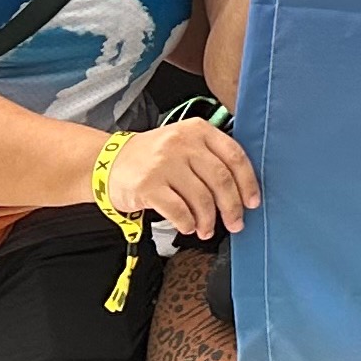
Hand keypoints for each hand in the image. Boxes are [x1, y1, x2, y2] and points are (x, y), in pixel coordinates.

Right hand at [107, 116, 261, 240]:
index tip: (252, 202)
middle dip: (232, 207)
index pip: (234, 156)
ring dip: (208, 220)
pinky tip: (189, 226)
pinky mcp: (148, 185)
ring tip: (207, 230)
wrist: (108, 162)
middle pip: (221, 179)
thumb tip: (243, 191)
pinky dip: (188, 222)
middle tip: (235, 223)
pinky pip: (179, 210)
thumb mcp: (184, 144)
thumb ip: (211, 157)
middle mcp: (182, 143)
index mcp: (198, 130)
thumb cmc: (154, 158)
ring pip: (201, 198)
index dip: (248, 183)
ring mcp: (164, 163)